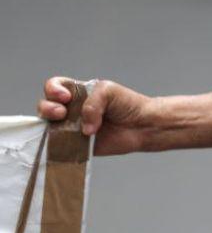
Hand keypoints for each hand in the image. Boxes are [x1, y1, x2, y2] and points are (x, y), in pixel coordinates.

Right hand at [37, 76, 153, 155]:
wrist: (144, 125)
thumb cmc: (128, 104)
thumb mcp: (109, 91)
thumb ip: (92, 104)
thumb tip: (84, 129)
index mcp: (78, 92)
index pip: (55, 87)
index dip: (53, 90)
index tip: (66, 96)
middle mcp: (72, 109)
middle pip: (46, 106)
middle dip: (48, 108)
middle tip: (62, 113)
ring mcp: (73, 127)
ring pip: (49, 126)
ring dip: (50, 126)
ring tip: (64, 125)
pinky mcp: (77, 145)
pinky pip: (61, 146)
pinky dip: (59, 145)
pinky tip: (66, 142)